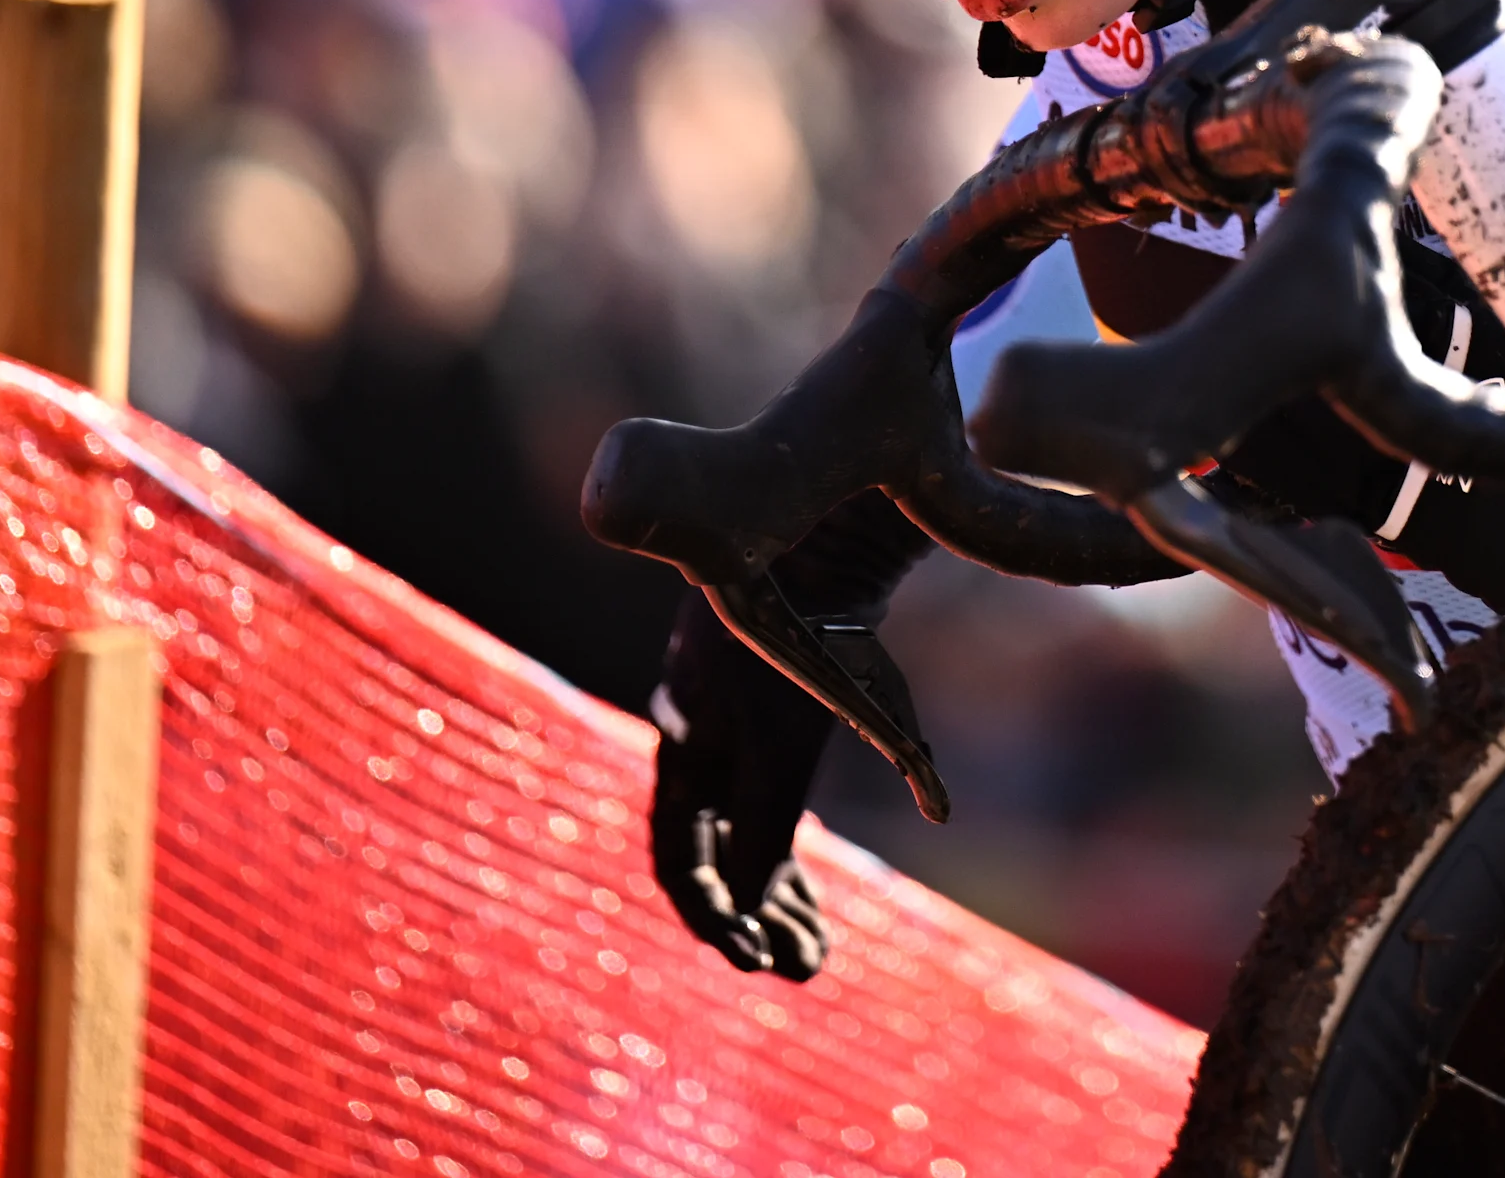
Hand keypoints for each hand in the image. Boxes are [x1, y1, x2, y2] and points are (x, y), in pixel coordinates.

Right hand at [647, 596, 839, 978]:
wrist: (826, 536)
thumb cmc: (794, 638)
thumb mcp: (774, 740)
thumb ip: (766, 824)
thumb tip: (763, 909)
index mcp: (681, 747)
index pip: (678, 857)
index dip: (714, 914)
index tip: (757, 958)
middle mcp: (699, 742)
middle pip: (714, 853)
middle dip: (756, 916)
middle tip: (801, 968)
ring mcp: (734, 726)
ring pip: (745, 832)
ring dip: (778, 895)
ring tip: (817, 953)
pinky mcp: (775, 713)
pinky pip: (769, 802)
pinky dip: (787, 850)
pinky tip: (807, 895)